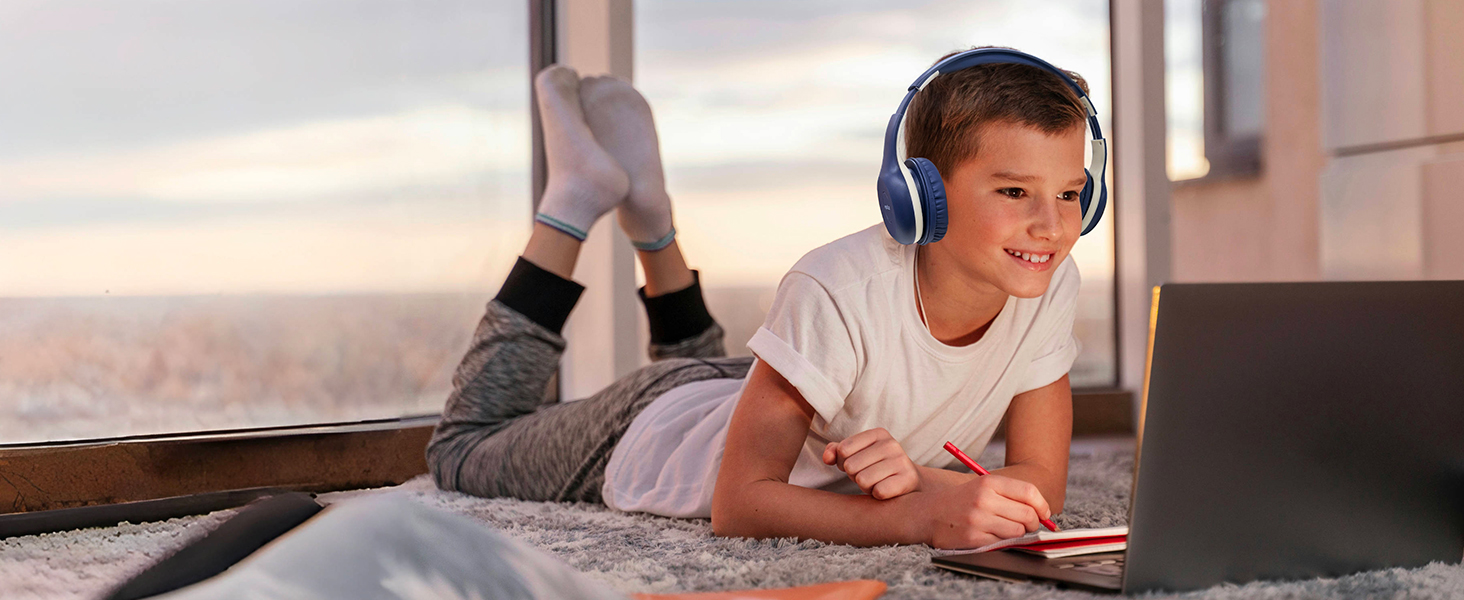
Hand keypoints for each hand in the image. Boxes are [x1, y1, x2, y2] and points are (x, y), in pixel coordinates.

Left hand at [821, 428, 920, 499]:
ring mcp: (901, 461)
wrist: (909, 481)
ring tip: (876, 482)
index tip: (856, 465)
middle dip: (854, 476)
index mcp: (878, 434)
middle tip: (867, 476)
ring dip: (865, 487)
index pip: (843, 449)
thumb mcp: (857, 454)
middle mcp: (891, 444)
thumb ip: (836, 452)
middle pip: (851, 466)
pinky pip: (878, 492)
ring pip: (863, 481)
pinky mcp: (908, 479)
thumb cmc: (876, 466)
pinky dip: (877, 495)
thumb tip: (826, 458)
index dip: (842, 462)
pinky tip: (886, 489)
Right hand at [912, 474, 1053, 549]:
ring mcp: (978, 520)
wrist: (927, 513)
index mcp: (989, 482)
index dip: (1042, 505)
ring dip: (1018, 534)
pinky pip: (1003, 543)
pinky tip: (993, 536)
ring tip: (1006, 530)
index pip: (1029, 492)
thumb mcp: (982, 487)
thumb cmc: (961, 500)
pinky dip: (1003, 542)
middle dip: (1033, 523)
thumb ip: (1010, 495)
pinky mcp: (973, 538)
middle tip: (1026, 525)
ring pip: (1018, 532)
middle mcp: (984, 499)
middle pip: (1028, 515)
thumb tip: (1042, 513)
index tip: (1044, 514)